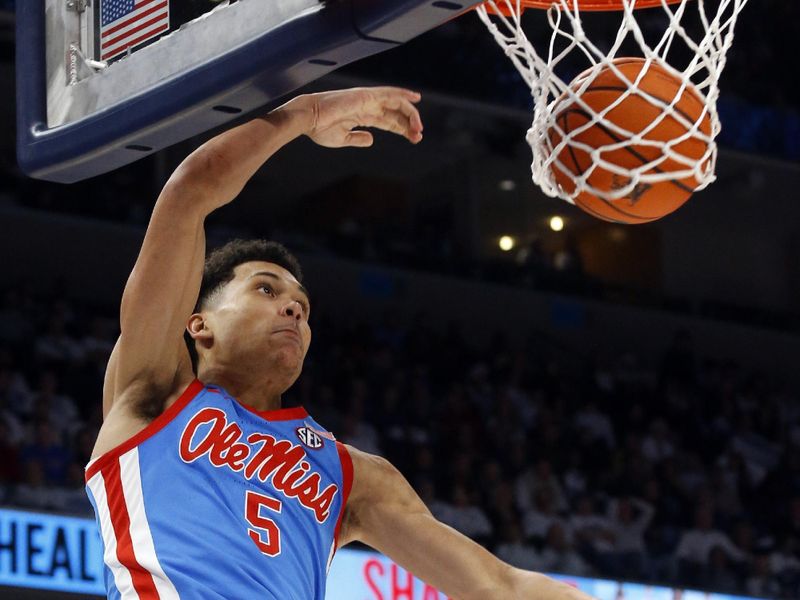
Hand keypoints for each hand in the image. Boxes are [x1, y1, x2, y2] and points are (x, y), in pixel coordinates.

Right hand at [288, 87, 422, 147]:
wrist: (308, 119)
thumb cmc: (319, 128)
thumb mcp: (342, 138)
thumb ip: (357, 139)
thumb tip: (371, 140)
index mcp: (362, 116)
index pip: (389, 121)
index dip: (403, 129)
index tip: (415, 138)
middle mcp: (367, 106)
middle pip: (395, 114)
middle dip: (409, 125)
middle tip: (418, 136)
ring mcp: (367, 99)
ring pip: (395, 103)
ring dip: (409, 114)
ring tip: (418, 127)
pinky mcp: (365, 95)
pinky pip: (388, 93)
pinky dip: (403, 93)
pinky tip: (415, 99)